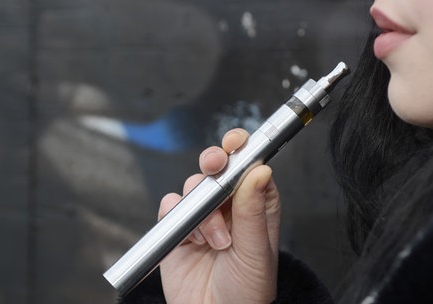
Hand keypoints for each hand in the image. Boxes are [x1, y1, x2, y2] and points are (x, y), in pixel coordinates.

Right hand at [159, 128, 280, 303]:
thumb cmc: (246, 292)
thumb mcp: (256, 251)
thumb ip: (253, 211)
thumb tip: (261, 169)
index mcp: (256, 206)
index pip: (251, 166)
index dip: (243, 149)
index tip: (236, 143)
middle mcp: (229, 207)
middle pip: (219, 167)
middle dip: (215, 161)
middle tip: (215, 165)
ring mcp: (202, 216)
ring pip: (194, 186)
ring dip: (202, 209)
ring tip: (215, 240)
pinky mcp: (178, 228)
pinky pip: (171, 206)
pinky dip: (178, 219)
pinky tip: (191, 241)